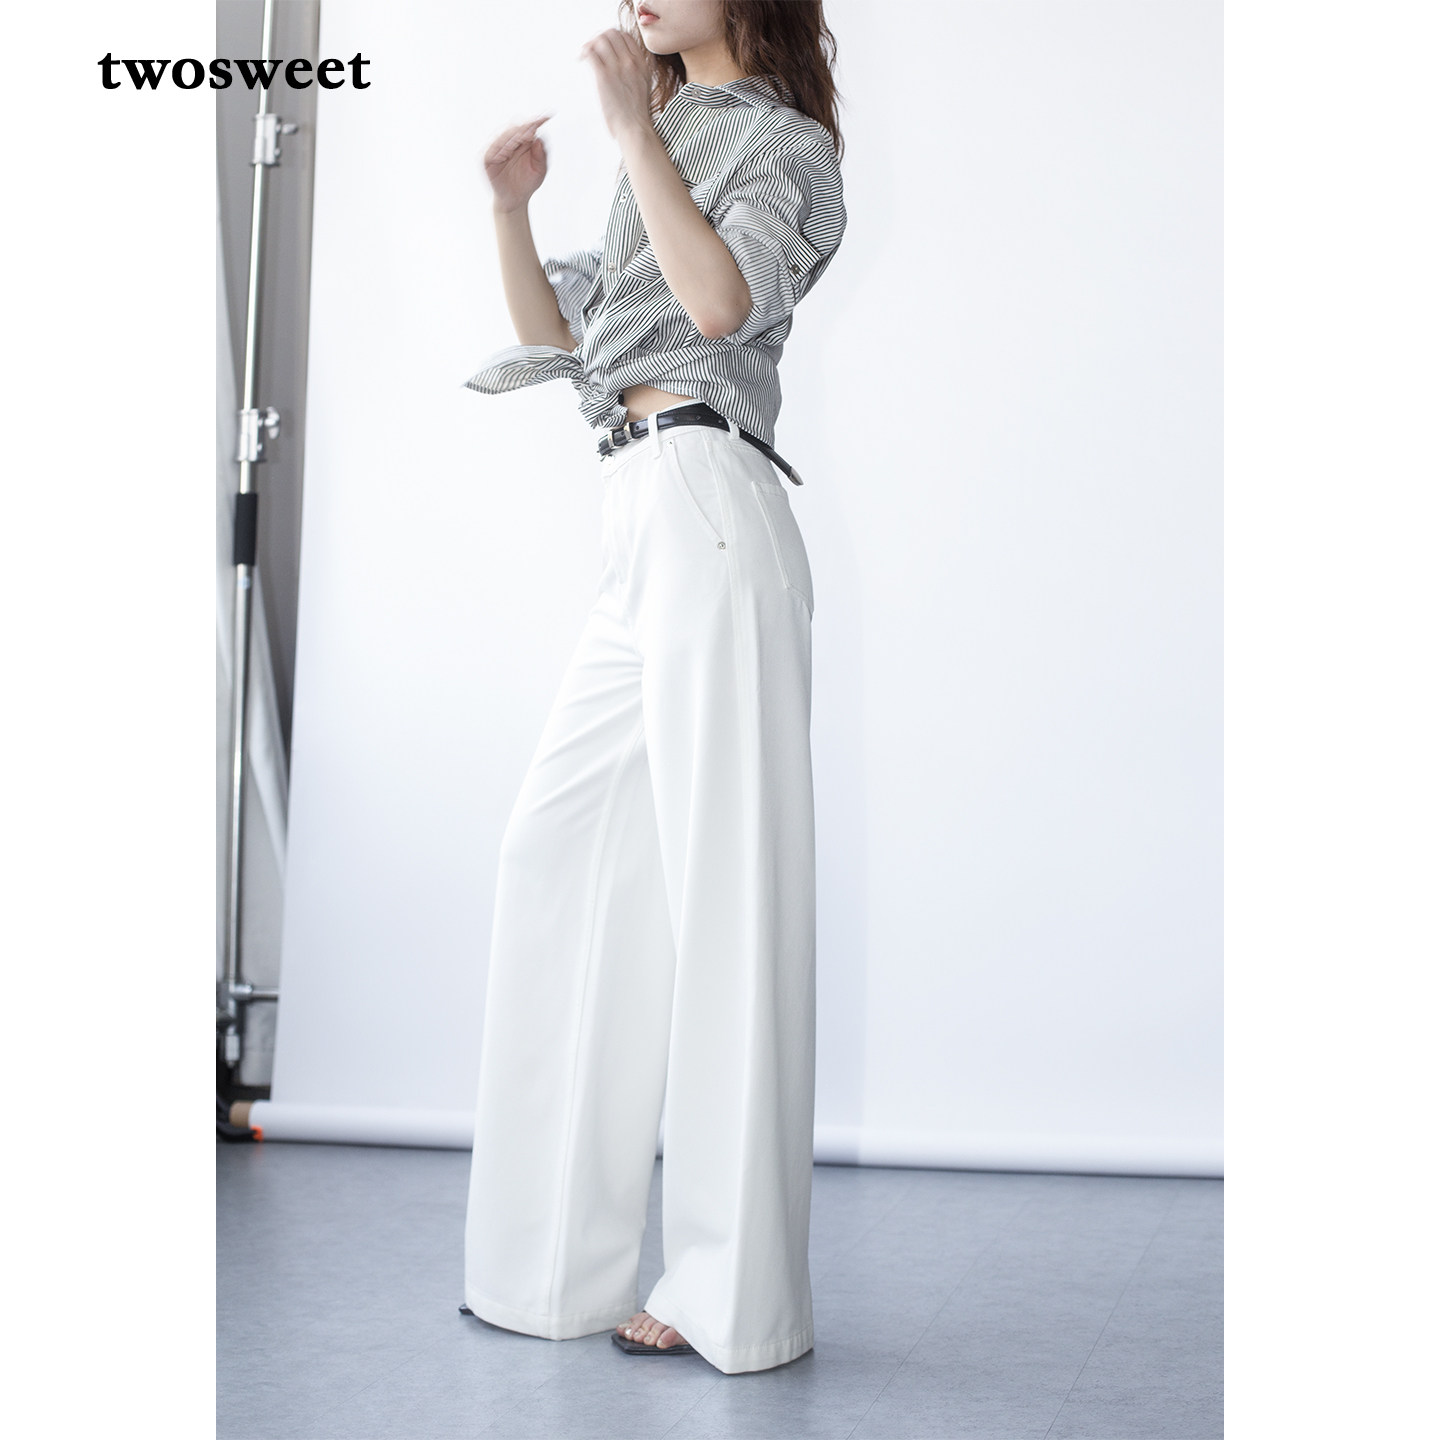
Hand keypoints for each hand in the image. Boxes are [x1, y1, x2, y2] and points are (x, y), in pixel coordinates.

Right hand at [482, 115, 551, 213]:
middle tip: (533, 131)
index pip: (528, 127)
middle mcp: (509, 142)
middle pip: (515, 127)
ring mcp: (497, 149)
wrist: (516, 200)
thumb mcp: (540, 170)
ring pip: (503, 135)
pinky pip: (492, 150)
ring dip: (513, 135)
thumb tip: (537, 139)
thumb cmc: (528, 183)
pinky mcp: (487, 159)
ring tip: (524, 137)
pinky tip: (509, 150)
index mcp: (522, 142)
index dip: (536, 121)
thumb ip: (541, 155)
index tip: (547, 117)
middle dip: (525, 127)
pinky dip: (500, 148)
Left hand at [578, 28, 654, 144]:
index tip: (603, 46)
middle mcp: (630, 61)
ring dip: (589, 44)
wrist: (635, 129)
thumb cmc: (637, 115)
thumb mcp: (645, 86)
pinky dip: (584, 52)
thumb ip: (637, 71)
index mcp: (641, 63)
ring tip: (584, 54)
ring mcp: (617, 68)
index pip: (625, 36)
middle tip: (591, 48)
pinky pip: (591, 53)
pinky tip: (581, 60)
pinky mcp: (604, 76)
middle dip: (598, 37)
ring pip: (600, 39)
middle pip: (611, 33)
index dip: (611, 37)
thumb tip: (628, 65)